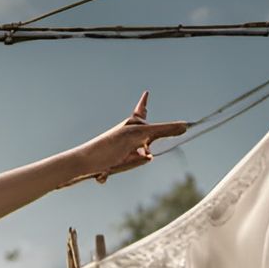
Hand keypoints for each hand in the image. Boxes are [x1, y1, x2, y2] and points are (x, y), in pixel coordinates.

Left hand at [74, 92, 190, 184]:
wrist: (82, 165)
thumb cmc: (108, 146)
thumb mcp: (138, 136)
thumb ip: (163, 130)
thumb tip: (186, 126)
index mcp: (130, 124)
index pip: (141, 110)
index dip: (144, 103)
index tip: (145, 93)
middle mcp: (125, 135)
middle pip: (146, 143)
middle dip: (141, 151)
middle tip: (132, 150)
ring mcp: (120, 150)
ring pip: (137, 159)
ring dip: (127, 164)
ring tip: (117, 161)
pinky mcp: (113, 163)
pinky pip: (122, 170)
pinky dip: (111, 172)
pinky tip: (102, 173)